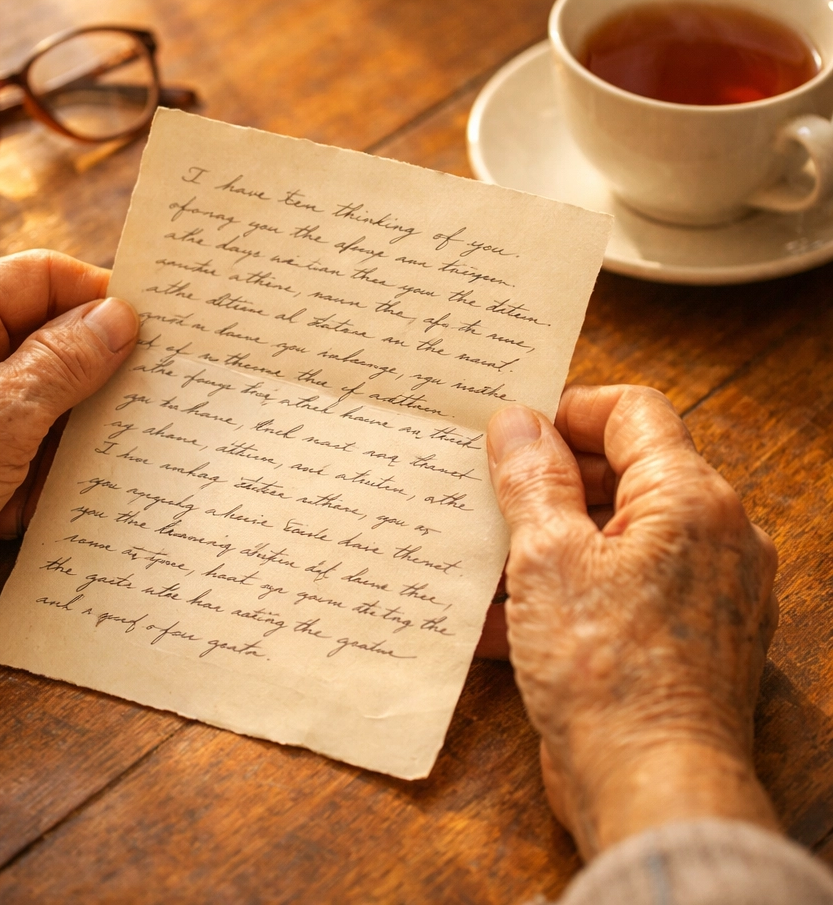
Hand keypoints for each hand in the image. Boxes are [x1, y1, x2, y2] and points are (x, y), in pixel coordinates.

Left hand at [0, 250, 138, 682]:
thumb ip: (64, 362)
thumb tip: (119, 318)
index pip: (43, 278)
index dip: (99, 296)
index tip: (154, 326)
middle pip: (54, 339)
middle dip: (95, 375)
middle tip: (144, 398)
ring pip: (55, 398)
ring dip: (71, 436)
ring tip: (69, 467)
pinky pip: (41, 445)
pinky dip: (48, 473)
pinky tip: (29, 504)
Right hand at [485, 385, 778, 856]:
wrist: (650, 787)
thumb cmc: (605, 671)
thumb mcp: (547, 558)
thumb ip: (531, 479)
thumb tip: (517, 421)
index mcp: (689, 500)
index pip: (633, 412)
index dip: (568, 410)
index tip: (515, 433)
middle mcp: (713, 536)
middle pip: (624, 473)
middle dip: (549, 482)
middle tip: (488, 495)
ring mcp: (705, 588)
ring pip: (616, 534)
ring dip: (549, 541)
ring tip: (484, 560)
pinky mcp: (685, 633)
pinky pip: (622, 585)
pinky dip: (569, 589)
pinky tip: (502, 616)